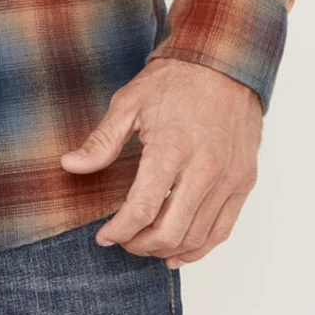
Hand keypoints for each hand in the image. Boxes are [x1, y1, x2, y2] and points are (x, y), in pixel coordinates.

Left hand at [60, 57, 261, 266]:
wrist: (224, 63)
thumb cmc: (175, 81)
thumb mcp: (129, 103)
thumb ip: (101, 141)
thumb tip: (70, 165)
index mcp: (172, 148)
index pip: (142, 209)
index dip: (119, 231)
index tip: (104, 236)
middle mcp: (205, 168)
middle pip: (170, 231)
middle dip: (139, 245)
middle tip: (123, 241)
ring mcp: (229, 178)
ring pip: (197, 237)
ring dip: (167, 250)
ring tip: (145, 246)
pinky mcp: (244, 181)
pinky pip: (222, 230)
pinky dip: (199, 248)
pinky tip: (178, 251)